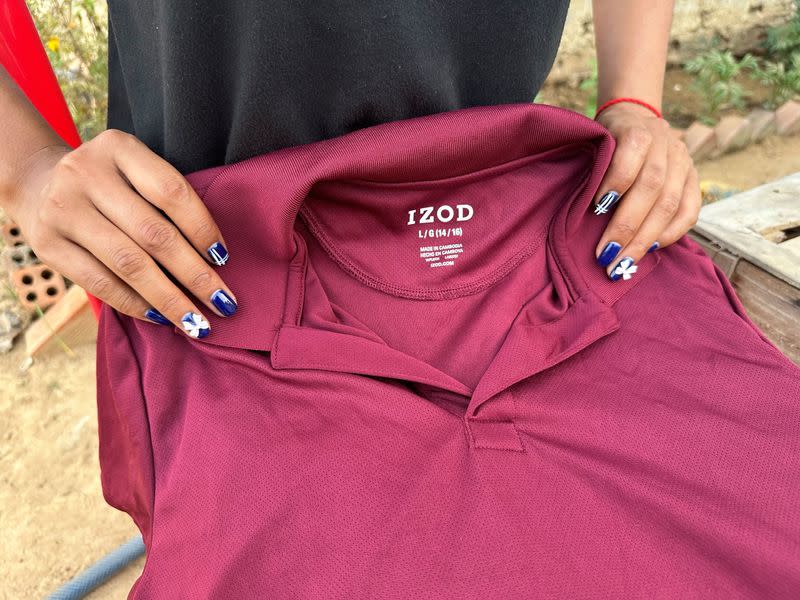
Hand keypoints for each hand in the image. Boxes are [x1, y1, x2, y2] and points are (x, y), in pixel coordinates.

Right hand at [3, 129, 235, 337]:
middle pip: (153, 233)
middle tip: (224, 303)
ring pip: (128, 263)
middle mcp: (86, 173)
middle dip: (195, 275)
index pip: (171, 192)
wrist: (39, 184)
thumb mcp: (136, 172)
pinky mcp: (47, 245)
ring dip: (170, 299)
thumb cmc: (112, 185)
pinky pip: (99, 283)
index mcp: (118, 148)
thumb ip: (168, 202)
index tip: (224, 259)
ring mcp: (62, 209)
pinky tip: (161, 317)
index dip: (203, 228)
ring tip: (198, 323)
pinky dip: (135, 304)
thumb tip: (215, 261)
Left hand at [591, 102, 701, 279]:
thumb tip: (581, 213)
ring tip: (624, 262)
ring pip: (671, 204)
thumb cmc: (606, 139)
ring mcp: (684, 162)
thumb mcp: (596, 142)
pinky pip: (690, 212)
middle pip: (651, 188)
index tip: (595, 209)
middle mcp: (666, 144)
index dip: (615, 183)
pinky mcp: (694, 179)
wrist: (636, 119)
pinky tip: (649, 249)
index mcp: (638, 130)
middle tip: (606, 255)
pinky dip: (671, 234)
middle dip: (626, 227)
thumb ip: (595, 168)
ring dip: (645, 238)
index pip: (630, 156)